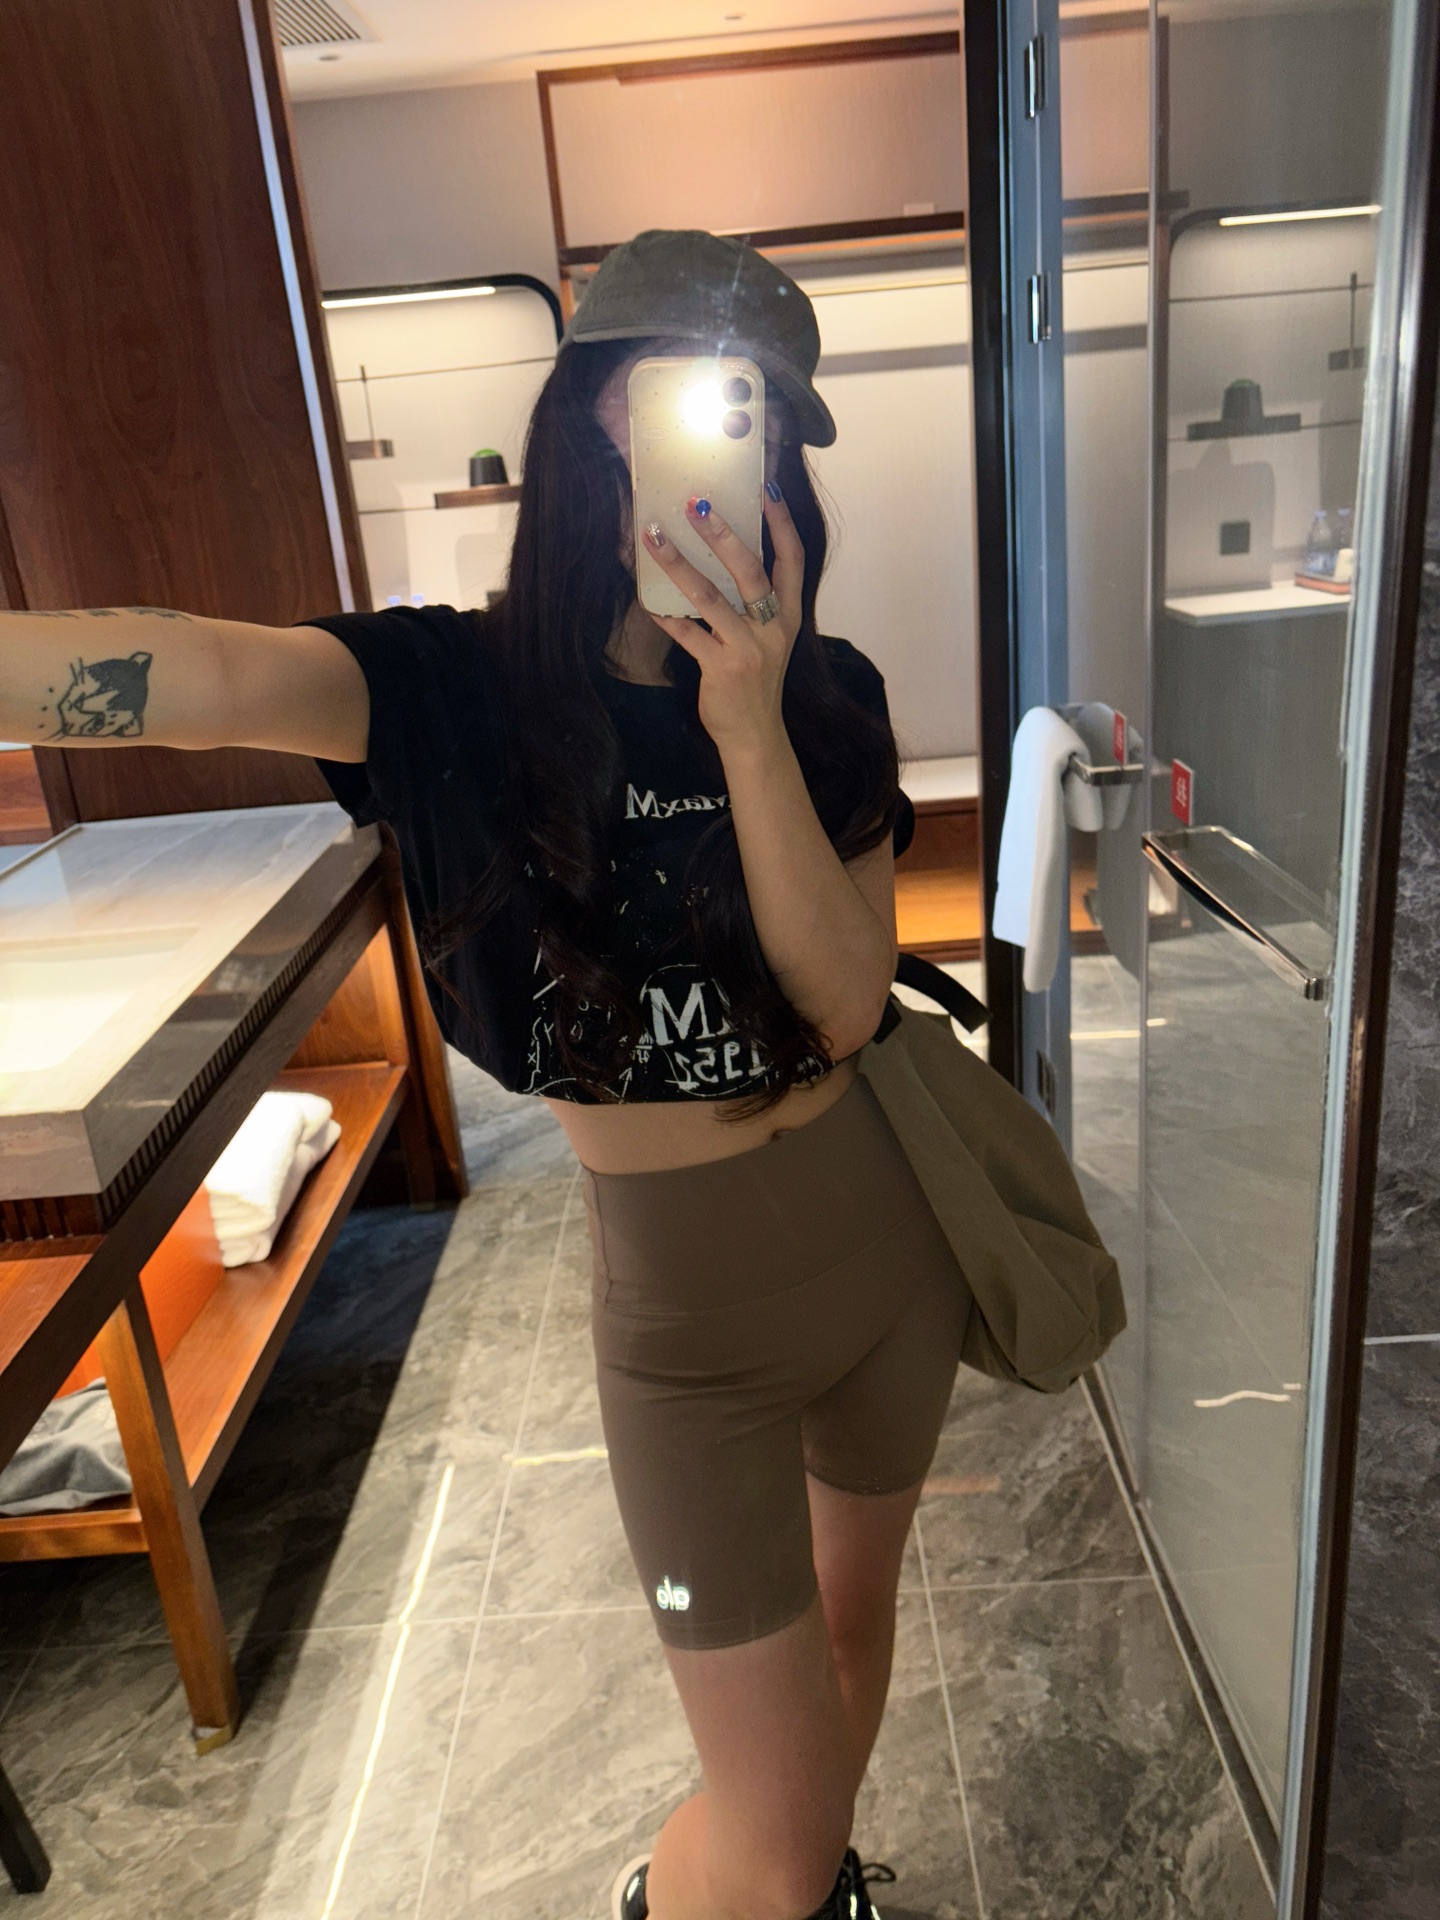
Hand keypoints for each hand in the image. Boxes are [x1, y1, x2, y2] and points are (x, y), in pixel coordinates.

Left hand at [640, 488, 802, 750]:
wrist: (755, 734)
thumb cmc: (755, 681)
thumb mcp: (768, 639)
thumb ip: (755, 603)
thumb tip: (721, 555)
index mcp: (789, 615)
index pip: (793, 559)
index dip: (781, 523)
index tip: (765, 489)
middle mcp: (773, 628)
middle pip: (750, 570)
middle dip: (723, 533)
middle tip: (697, 503)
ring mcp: (748, 648)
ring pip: (712, 596)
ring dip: (679, 563)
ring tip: (655, 536)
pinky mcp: (721, 668)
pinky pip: (688, 633)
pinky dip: (666, 614)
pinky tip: (646, 598)